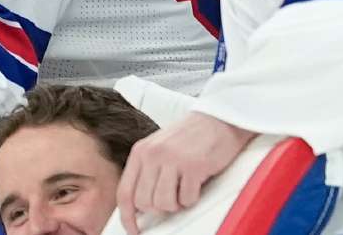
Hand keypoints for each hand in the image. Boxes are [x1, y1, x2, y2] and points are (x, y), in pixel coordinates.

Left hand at [116, 112, 255, 234]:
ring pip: (164, 204)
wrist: (218, 119)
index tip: (133, 230)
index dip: (127, 217)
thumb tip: (139, 205)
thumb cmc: (190, 137)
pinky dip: (193, 197)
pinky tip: (196, 182)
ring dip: (177, 203)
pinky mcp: (192, 166)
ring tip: (185, 188)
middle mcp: (152, 155)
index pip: (125, 192)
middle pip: (144, 202)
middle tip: (173, 197)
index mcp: (140, 152)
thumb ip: (146, 171)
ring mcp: (171, 160)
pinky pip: (187, 199)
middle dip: (159, 208)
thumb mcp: (158, 148)